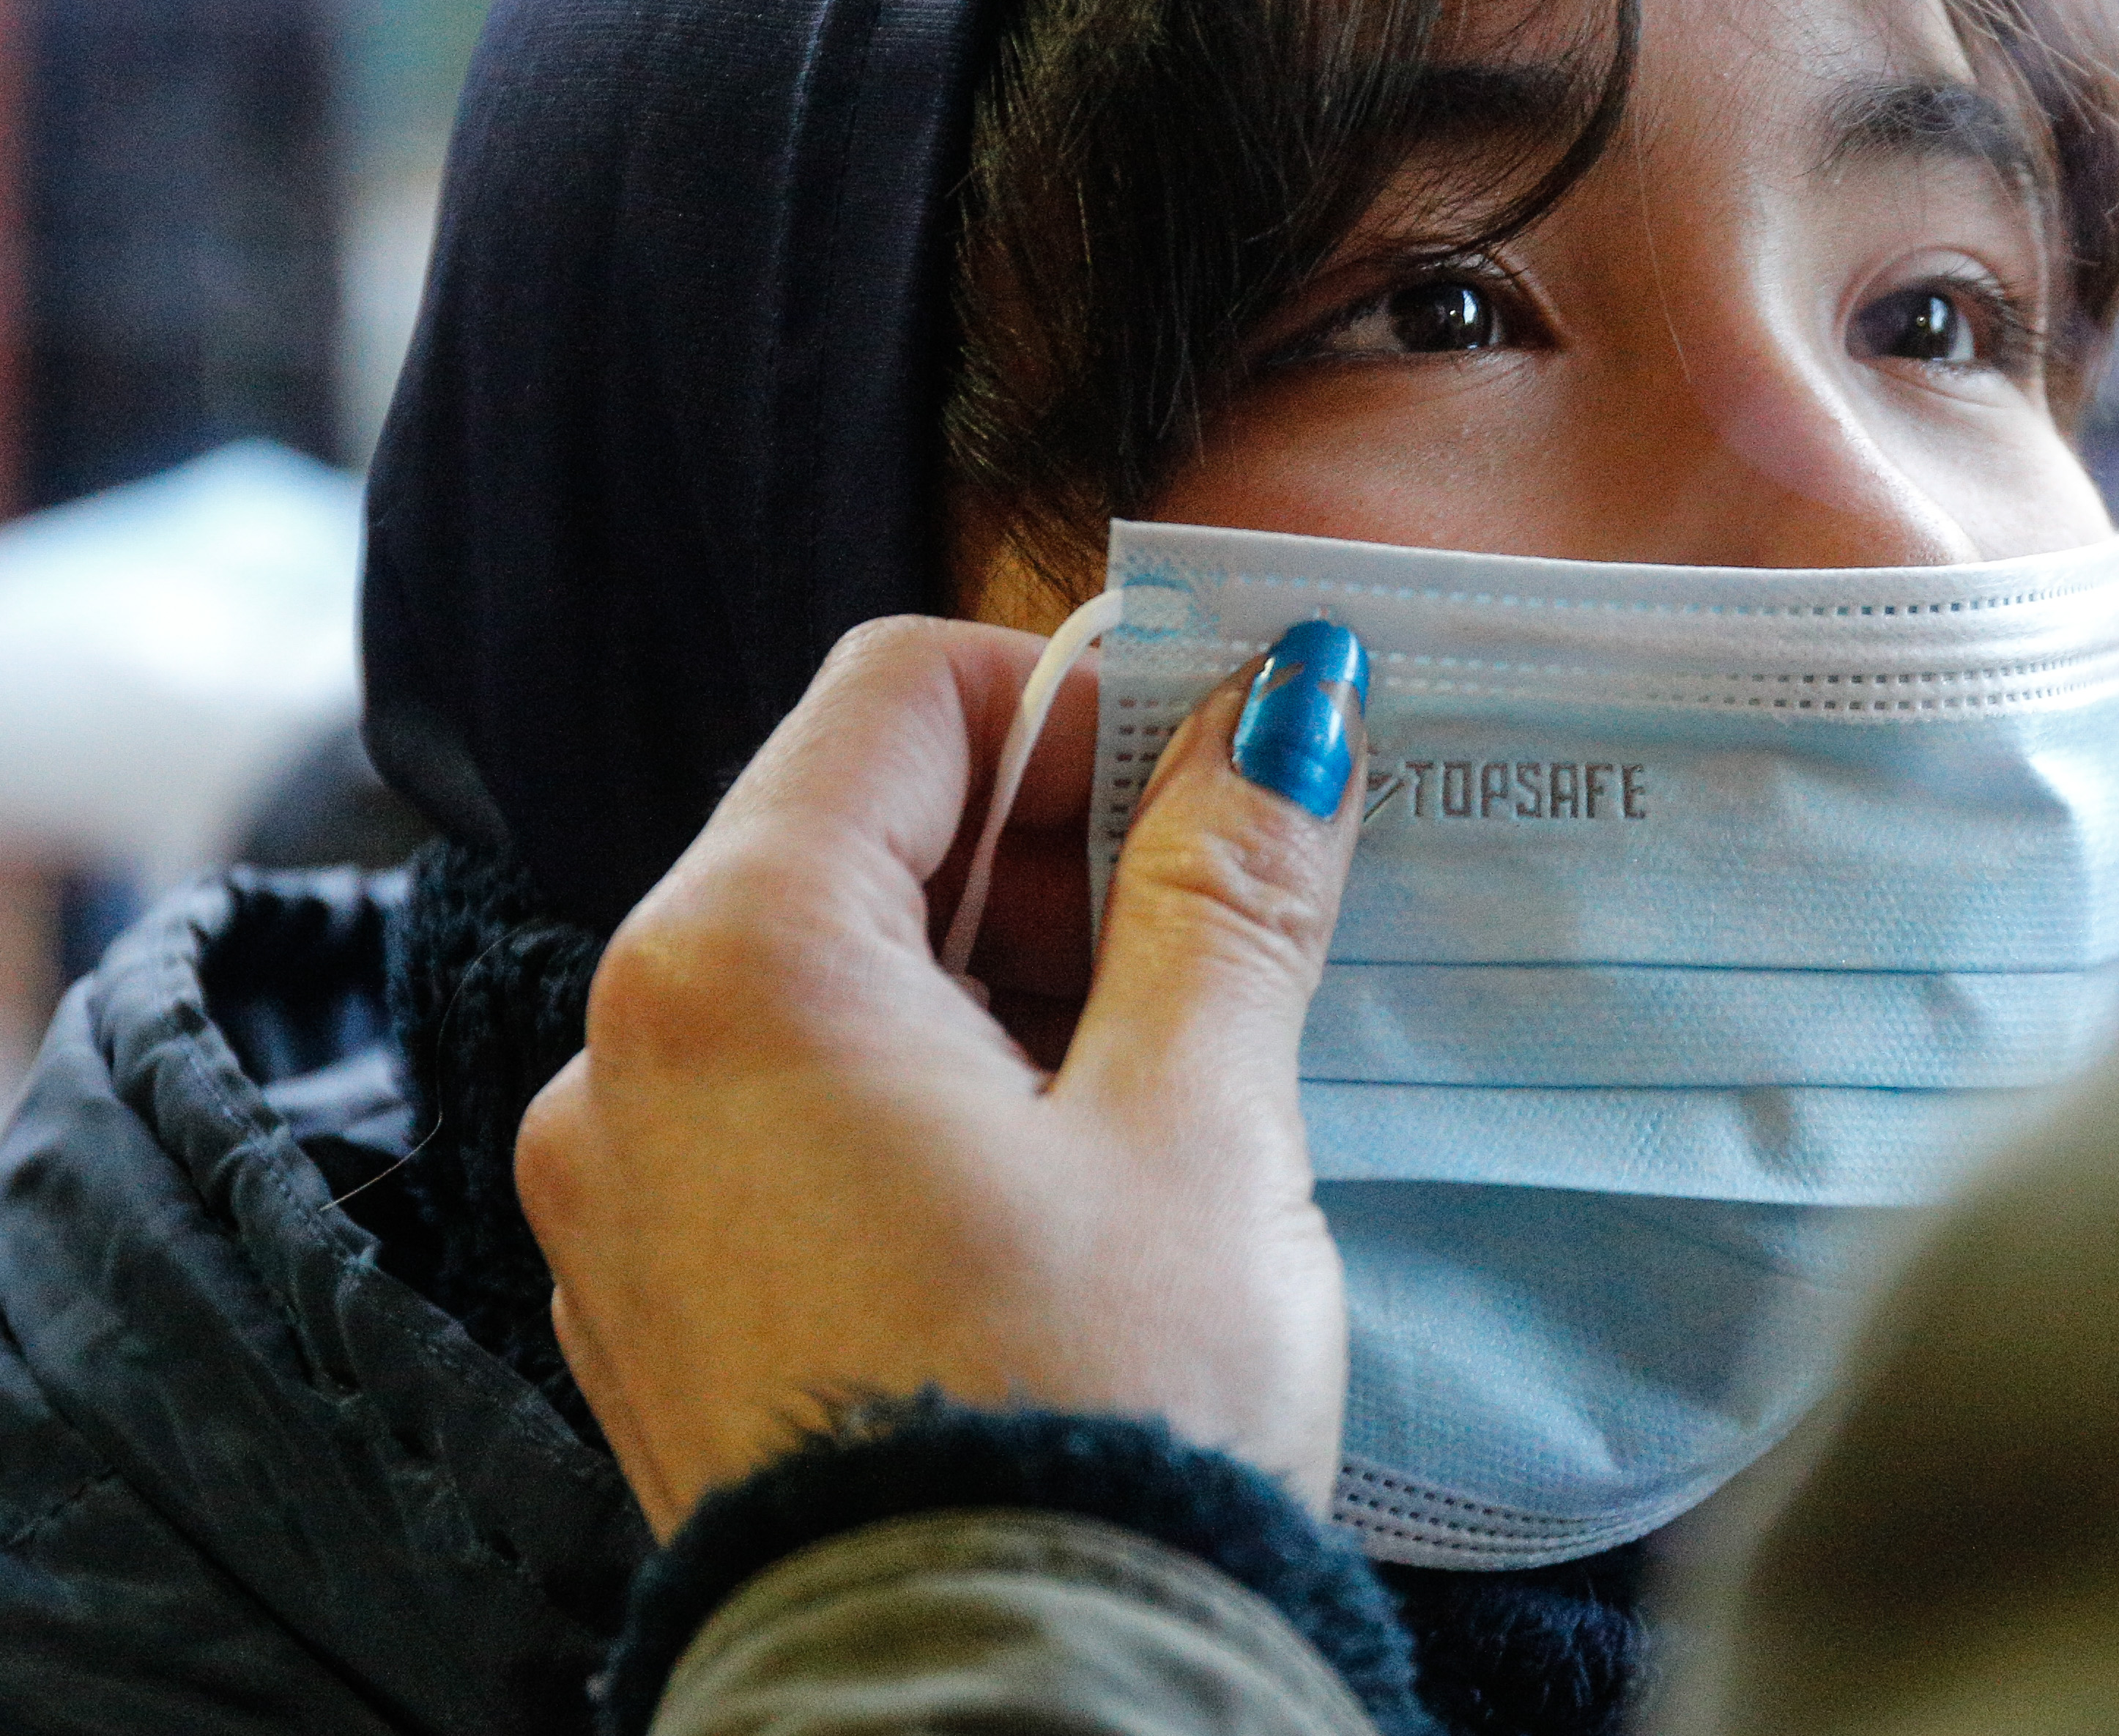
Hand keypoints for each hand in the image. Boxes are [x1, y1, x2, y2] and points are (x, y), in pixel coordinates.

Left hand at [515, 613, 1369, 1536]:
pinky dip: (931, 1102)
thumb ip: (1227, 883)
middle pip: (858, 836)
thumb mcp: (1201, 1119)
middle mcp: (624, 1061)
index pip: (904, 695)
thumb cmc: (1094, 1414)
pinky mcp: (659, 1310)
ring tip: (1171, 1081)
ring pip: (832, 988)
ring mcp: (622, 1199)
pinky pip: (790, 1124)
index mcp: (735, 966)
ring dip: (1007, 983)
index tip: (1220, 767)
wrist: (1000, 1718)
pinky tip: (1070, 1191)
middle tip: (1230, 927)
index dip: (1081, 698)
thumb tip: (1286, 700)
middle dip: (1056, 852)